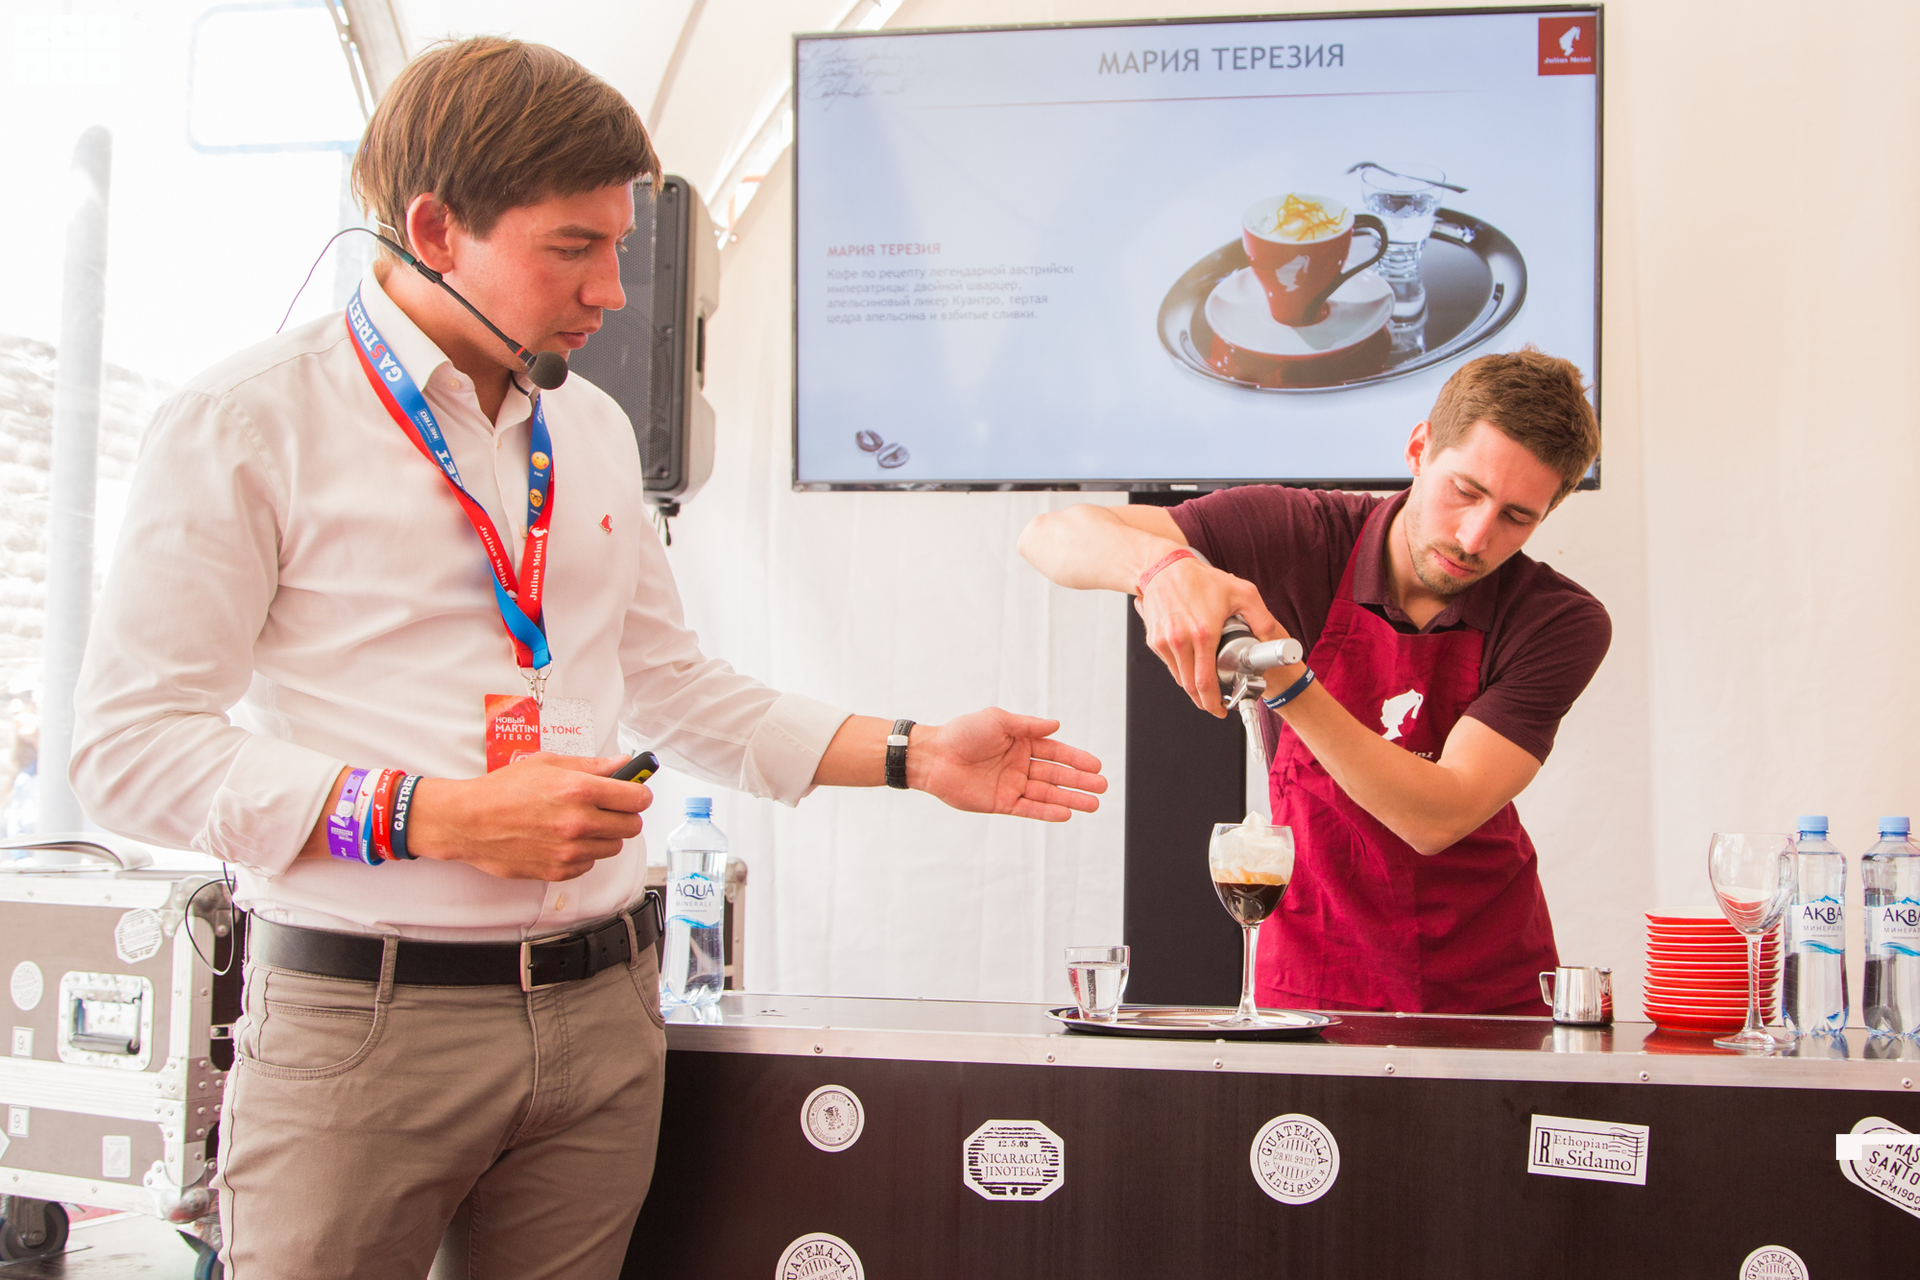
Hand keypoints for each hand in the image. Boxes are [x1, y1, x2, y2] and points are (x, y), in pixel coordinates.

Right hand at [407, 753, 652, 881]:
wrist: (468, 822)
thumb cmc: (502, 790)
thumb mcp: (547, 764)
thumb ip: (591, 766)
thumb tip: (621, 765)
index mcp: (579, 790)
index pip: (637, 798)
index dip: (639, 793)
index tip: (635, 792)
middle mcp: (578, 822)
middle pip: (632, 826)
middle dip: (624, 815)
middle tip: (608, 807)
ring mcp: (570, 851)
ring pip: (613, 847)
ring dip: (603, 835)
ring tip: (579, 822)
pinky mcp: (559, 871)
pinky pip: (589, 864)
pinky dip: (582, 853)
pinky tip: (563, 839)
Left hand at [909, 709, 1105, 821]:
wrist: (933, 755)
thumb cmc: (962, 732)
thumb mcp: (998, 720)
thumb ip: (1028, 726)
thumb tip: (1056, 725)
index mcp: (1020, 742)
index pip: (1055, 752)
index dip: (1076, 759)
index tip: (1096, 766)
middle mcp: (1019, 765)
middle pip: (1056, 775)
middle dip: (1080, 781)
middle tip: (1102, 787)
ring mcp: (1011, 785)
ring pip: (1047, 794)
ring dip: (1070, 799)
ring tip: (1093, 804)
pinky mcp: (1001, 802)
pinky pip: (1029, 808)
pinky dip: (1047, 811)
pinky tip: (1066, 813)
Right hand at [1136, 558, 1283, 716]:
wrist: (1165, 567)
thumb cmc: (1201, 579)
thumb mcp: (1242, 592)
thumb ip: (1262, 618)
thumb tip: (1272, 640)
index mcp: (1203, 633)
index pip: (1206, 682)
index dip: (1213, 703)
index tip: (1220, 709)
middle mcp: (1180, 640)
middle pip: (1191, 687)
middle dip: (1203, 701)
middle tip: (1215, 704)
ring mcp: (1164, 641)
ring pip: (1179, 678)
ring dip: (1193, 686)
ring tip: (1206, 682)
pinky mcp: (1153, 639)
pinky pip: (1169, 664)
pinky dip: (1181, 669)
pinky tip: (1192, 661)